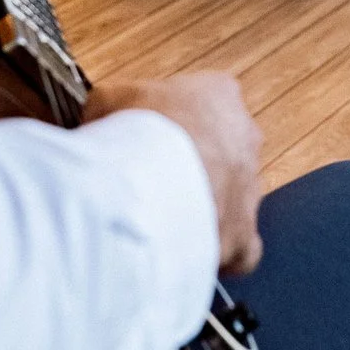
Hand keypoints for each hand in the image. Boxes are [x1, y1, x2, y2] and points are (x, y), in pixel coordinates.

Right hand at [84, 73, 263, 273]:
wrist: (152, 182)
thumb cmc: (137, 133)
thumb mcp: (109, 101)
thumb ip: (112, 107)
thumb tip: (100, 122)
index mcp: (220, 97)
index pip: (206, 104)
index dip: (173, 123)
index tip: (147, 137)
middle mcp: (246, 140)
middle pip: (222, 152)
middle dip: (191, 166)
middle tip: (152, 180)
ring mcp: (249, 189)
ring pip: (229, 199)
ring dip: (199, 208)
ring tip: (156, 219)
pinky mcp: (244, 235)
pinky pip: (238, 248)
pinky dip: (215, 253)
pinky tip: (183, 253)